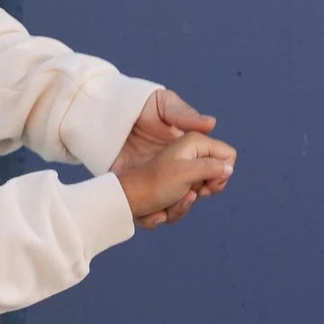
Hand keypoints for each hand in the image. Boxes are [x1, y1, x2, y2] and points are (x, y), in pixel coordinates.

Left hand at [113, 89, 222, 228]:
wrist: (102, 126)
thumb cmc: (137, 108)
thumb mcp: (163, 106)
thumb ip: (186, 115)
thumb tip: (211, 125)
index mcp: (193, 145)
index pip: (222, 162)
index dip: (221, 171)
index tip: (211, 179)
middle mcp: (183, 164)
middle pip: (206, 187)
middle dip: (199, 194)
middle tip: (190, 193)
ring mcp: (166, 181)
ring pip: (183, 205)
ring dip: (179, 209)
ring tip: (168, 205)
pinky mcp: (148, 193)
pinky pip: (159, 215)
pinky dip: (157, 218)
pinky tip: (153, 213)